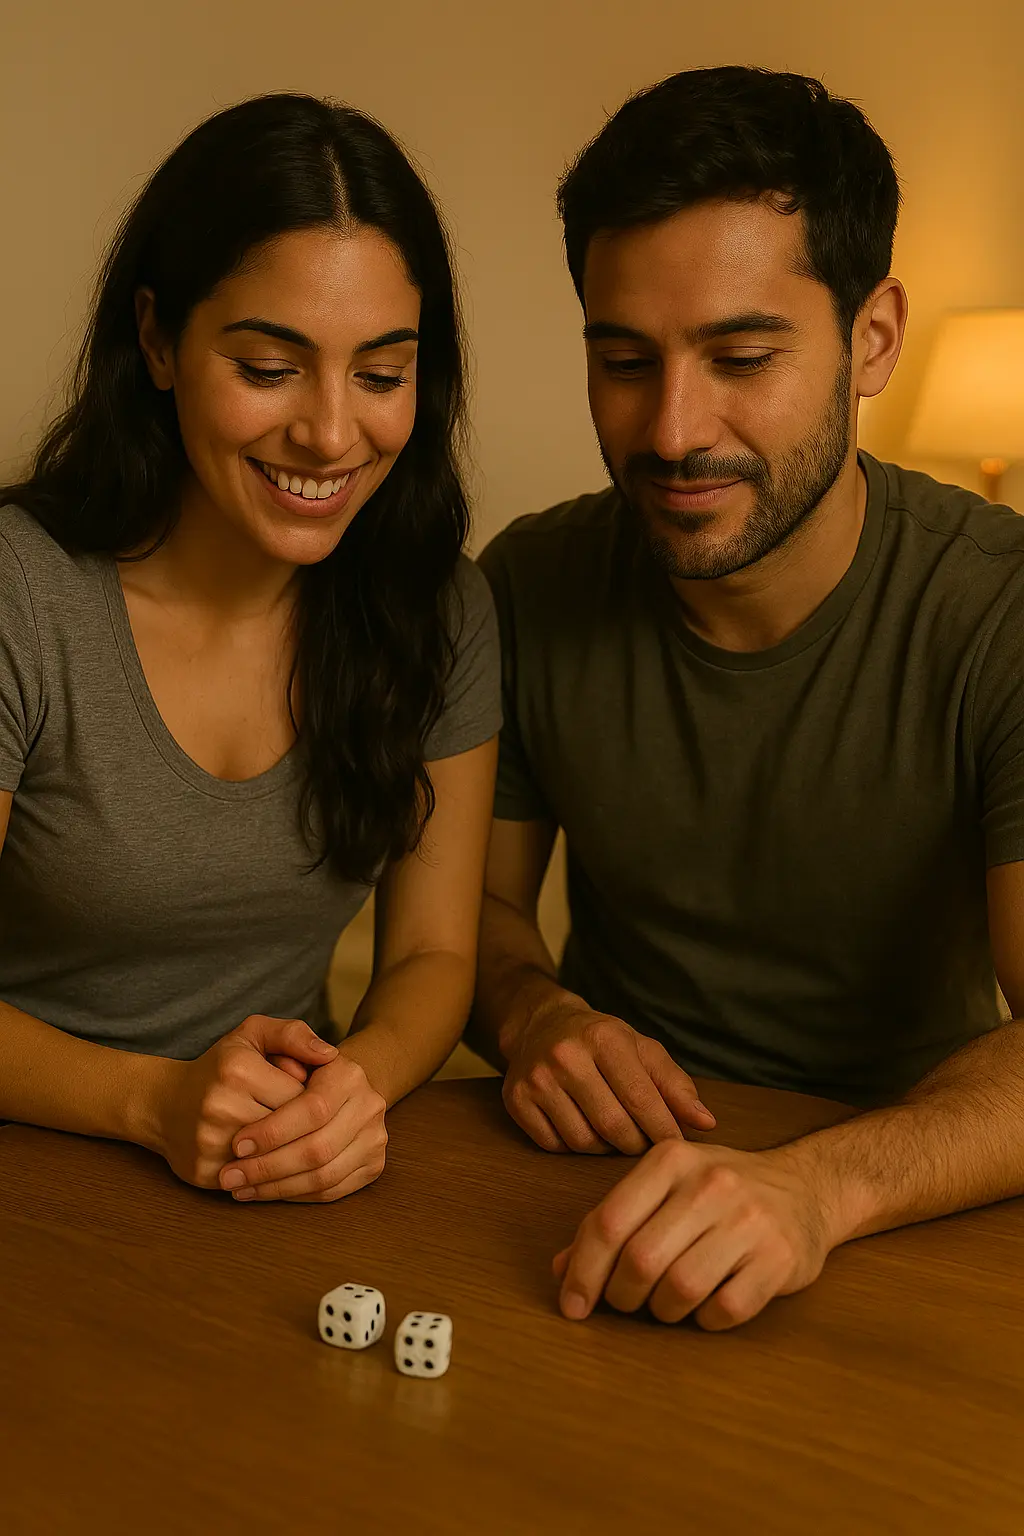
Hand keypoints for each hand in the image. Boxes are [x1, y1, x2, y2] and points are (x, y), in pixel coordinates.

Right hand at [152, 1015, 338, 1188]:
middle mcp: (220, 1106)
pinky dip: (266, 1173)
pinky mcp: (205, 1172)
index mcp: (238, 1069)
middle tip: (300, 1121)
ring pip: (276, 1157)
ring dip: (287, 1152)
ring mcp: (210, 1142)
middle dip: (302, 1127)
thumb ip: (294, 1035)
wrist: (164, 1103)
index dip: (311, 1099)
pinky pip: (255, 1180)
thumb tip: (331, 1055)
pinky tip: (264, 1159)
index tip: (304, 1096)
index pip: (303, 1095)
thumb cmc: (220, 1067)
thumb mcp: (253, 1035)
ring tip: (285, 1139)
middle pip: (292, 1128)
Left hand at [216, 1049, 387, 1203]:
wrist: (329, 1088)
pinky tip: (265, 1192)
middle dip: (269, 1167)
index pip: (313, 1108)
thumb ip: (290, 1035)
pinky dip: (295, 1196)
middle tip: (230, 1175)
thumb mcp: (274, 1038)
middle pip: (318, 1148)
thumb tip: (323, 1053)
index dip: (274, 1131)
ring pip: (324, 1175)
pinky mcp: (373, 1165)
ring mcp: (375, 1138)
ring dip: (277, 1187)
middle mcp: (370, 1106)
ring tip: (240, 1188)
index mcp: (349, 1074)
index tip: (238, 1144)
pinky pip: (332, 1191)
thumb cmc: (287, 1065)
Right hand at [502, 996, 715, 1153]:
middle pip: (613, 1126)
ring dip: (605, 1148)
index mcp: (604, 1038)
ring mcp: (536, 1079)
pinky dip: (574, 1146)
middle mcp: (566, 1056)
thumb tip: (705, 1123)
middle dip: (636, 1143)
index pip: (641, 1099)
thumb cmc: (601, 1041)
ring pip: (583, 1142)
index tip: (676, 1146)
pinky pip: (554, 1146)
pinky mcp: (516, 1100)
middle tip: (643, 1143)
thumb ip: (675, 1085)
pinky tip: (582, 1127)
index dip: (663, 1130)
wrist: (539, 1024)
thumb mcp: (642, 1049)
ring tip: (613, 1132)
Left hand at [553, 1139, 833, 1329]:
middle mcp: (710, 1184)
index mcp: (670, 1160)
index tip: (572, 1306)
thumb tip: (561, 1270)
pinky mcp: (781, 1258)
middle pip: (640, 1260)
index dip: (583, 1272)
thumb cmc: (719, 1191)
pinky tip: (707, 1306)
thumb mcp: (664, 1187)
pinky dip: (706, 1320)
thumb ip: (613, 1221)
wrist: (806, 1187)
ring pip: (680, 1288)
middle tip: (627, 1302)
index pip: (609, 1222)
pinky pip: (726, 1309)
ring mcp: (749, 1220)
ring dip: (663, 1311)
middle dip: (622, 1296)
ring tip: (668, 1302)